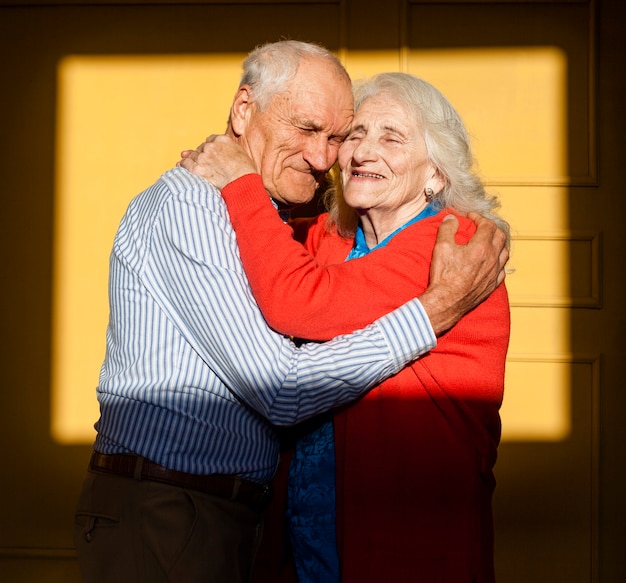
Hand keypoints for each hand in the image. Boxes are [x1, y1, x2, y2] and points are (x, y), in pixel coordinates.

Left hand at [178, 134, 256, 188]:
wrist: (242, 182)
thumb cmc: (246, 171)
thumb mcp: (242, 153)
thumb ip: (231, 148)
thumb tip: (227, 148)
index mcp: (222, 140)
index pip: (211, 140)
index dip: (210, 146)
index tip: (210, 152)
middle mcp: (211, 146)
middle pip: (202, 148)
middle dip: (201, 153)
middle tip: (200, 159)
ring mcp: (203, 157)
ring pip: (192, 155)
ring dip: (191, 158)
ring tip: (186, 161)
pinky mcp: (197, 169)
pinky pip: (186, 164)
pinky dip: (183, 164)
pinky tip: (181, 165)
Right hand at [420, 212, 508, 334]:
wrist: (446, 301)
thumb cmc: (444, 276)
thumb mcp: (441, 247)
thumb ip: (447, 229)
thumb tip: (451, 218)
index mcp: (481, 247)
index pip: (487, 225)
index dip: (479, 218)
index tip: (471, 217)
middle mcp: (492, 259)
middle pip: (500, 236)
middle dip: (491, 227)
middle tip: (481, 225)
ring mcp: (494, 273)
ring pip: (505, 252)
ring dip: (499, 243)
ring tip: (489, 240)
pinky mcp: (492, 285)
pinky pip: (503, 269)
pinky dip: (499, 261)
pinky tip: (492, 261)